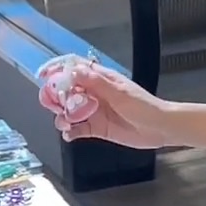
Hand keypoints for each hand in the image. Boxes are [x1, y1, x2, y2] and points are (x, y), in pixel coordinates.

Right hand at [45, 65, 171, 148]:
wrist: (160, 128)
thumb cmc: (145, 107)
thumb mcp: (120, 93)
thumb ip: (97, 83)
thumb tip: (74, 70)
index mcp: (101, 80)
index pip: (74, 70)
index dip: (58, 72)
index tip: (45, 77)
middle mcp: (94, 94)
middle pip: (66, 92)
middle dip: (56, 98)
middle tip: (56, 106)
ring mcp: (94, 111)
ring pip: (69, 112)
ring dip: (62, 117)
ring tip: (66, 123)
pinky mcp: (97, 128)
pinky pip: (77, 129)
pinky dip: (70, 132)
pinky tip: (70, 135)